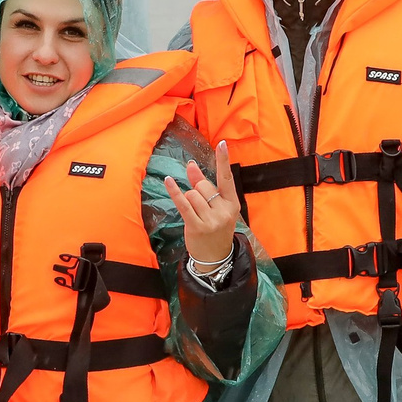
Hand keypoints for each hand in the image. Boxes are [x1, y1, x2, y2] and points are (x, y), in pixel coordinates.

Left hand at [164, 144, 242, 266]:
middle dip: (196, 190)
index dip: (223, 160)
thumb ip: (204, 185)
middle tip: (200, 206)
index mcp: (232, 203)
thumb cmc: (215, 228)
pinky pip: (183, 204)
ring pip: (192, 194)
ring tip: (194, 213)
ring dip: (188, 199)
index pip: (227, 178)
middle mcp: (224, 210)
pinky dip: (175, 192)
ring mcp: (212, 219)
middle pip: (203, 186)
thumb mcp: (216, 207)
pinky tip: (168, 181)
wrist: (215, 257)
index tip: (222, 144)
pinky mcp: (197, 226)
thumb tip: (192, 165)